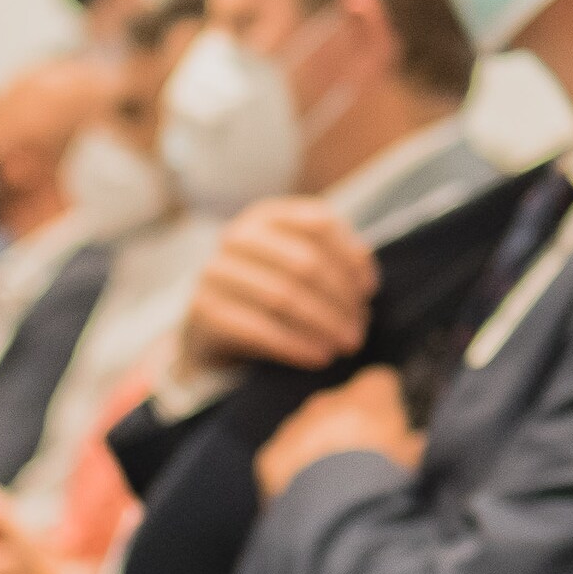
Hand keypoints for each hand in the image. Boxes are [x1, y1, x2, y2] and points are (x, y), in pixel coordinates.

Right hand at [183, 197, 375, 373]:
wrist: (213, 326)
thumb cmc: (269, 292)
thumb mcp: (299, 267)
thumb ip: (334, 263)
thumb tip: (365, 284)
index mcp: (268, 216)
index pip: (319, 223)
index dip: (350, 257)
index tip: (369, 291)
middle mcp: (238, 236)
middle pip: (304, 263)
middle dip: (340, 300)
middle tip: (359, 331)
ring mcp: (216, 271)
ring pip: (283, 297)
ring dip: (323, 325)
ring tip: (345, 345)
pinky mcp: (203, 309)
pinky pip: (258, 329)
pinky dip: (295, 345)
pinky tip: (318, 357)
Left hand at [256, 366, 420, 499]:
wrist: (336, 509)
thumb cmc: (384, 479)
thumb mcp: (414, 461)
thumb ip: (415, 447)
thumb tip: (418, 446)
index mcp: (369, 395)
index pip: (381, 383)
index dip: (387, 405)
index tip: (392, 429)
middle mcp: (328, 401)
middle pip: (341, 407)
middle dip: (350, 428)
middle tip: (363, 463)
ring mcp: (296, 425)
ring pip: (309, 431)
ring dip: (320, 450)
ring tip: (335, 485)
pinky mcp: (272, 455)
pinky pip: (285, 459)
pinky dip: (295, 475)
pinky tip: (310, 498)